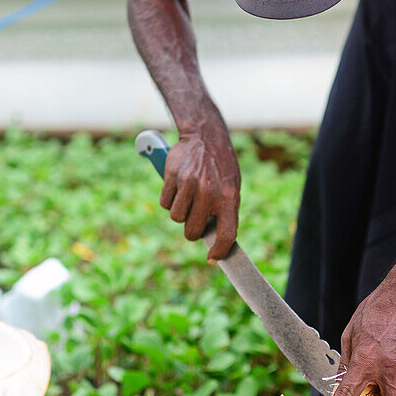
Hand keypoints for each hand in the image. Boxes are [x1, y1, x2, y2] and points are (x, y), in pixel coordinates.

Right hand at [160, 130, 240, 259]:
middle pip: (193, 231)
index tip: (213, 258)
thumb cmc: (221, 168)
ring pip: (176, 218)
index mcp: (228, 197)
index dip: (220, 251)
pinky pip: (165, 203)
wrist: (206, 137)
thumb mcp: (231, 188)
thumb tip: (216, 241)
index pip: (226, 234)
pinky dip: (169, 200)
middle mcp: (209, 192)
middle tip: (195, 220)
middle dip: (192, 231)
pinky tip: (178, 187)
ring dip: (180, 213)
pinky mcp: (173, 177)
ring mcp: (190, 184)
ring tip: (188, 198)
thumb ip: (224, 212)